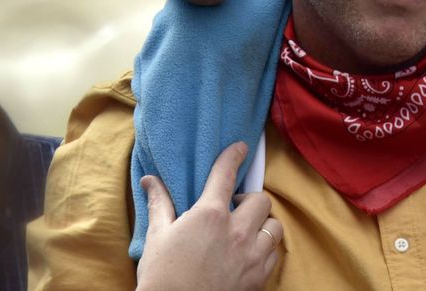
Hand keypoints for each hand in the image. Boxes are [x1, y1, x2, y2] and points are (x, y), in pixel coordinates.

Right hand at [136, 141, 282, 290]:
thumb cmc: (162, 277)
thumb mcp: (158, 237)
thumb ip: (160, 204)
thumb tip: (150, 180)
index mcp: (210, 215)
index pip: (226, 174)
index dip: (233, 156)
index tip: (240, 148)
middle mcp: (237, 232)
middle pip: (261, 200)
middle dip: (249, 200)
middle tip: (235, 208)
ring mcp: (251, 256)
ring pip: (274, 226)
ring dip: (263, 224)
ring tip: (247, 230)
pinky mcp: (258, 278)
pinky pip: (274, 254)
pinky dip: (266, 249)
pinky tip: (250, 253)